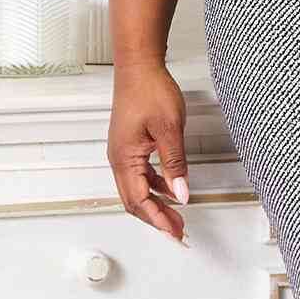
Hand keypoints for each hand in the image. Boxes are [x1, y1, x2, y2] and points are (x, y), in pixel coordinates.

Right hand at [108, 59, 189, 241]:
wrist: (139, 66)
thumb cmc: (149, 90)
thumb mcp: (170, 130)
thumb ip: (175, 165)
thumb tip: (181, 194)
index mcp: (125, 158)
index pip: (140, 201)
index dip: (158, 220)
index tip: (175, 232)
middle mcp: (118, 158)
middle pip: (134, 201)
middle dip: (156, 219)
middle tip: (178, 230)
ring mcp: (122, 153)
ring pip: (137, 190)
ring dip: (156, 205)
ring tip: (176, 215)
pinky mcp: (129, 146)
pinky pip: (140, 175)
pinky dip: (155, 187)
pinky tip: (169, 189)